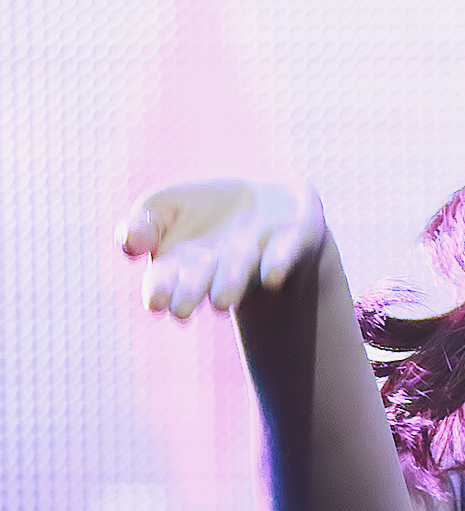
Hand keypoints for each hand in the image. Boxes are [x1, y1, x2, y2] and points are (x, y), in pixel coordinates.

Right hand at [116, 179, 324, 319]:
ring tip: (221, 300)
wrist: (264, 201)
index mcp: (180, 264)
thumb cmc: (201, 209)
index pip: (164, 281)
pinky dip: (278, 264)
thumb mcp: (161, 206)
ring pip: (240, 272)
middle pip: (201, 283)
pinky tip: (273, 277)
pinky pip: (284, 255)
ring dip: (230, 284)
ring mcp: (255, 256)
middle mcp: (218, 269)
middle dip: (191, 293)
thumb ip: (143, 223)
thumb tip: (128, 242)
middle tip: (182, 309)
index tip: (155, 301)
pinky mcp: (290, 241)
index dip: (159, 291)